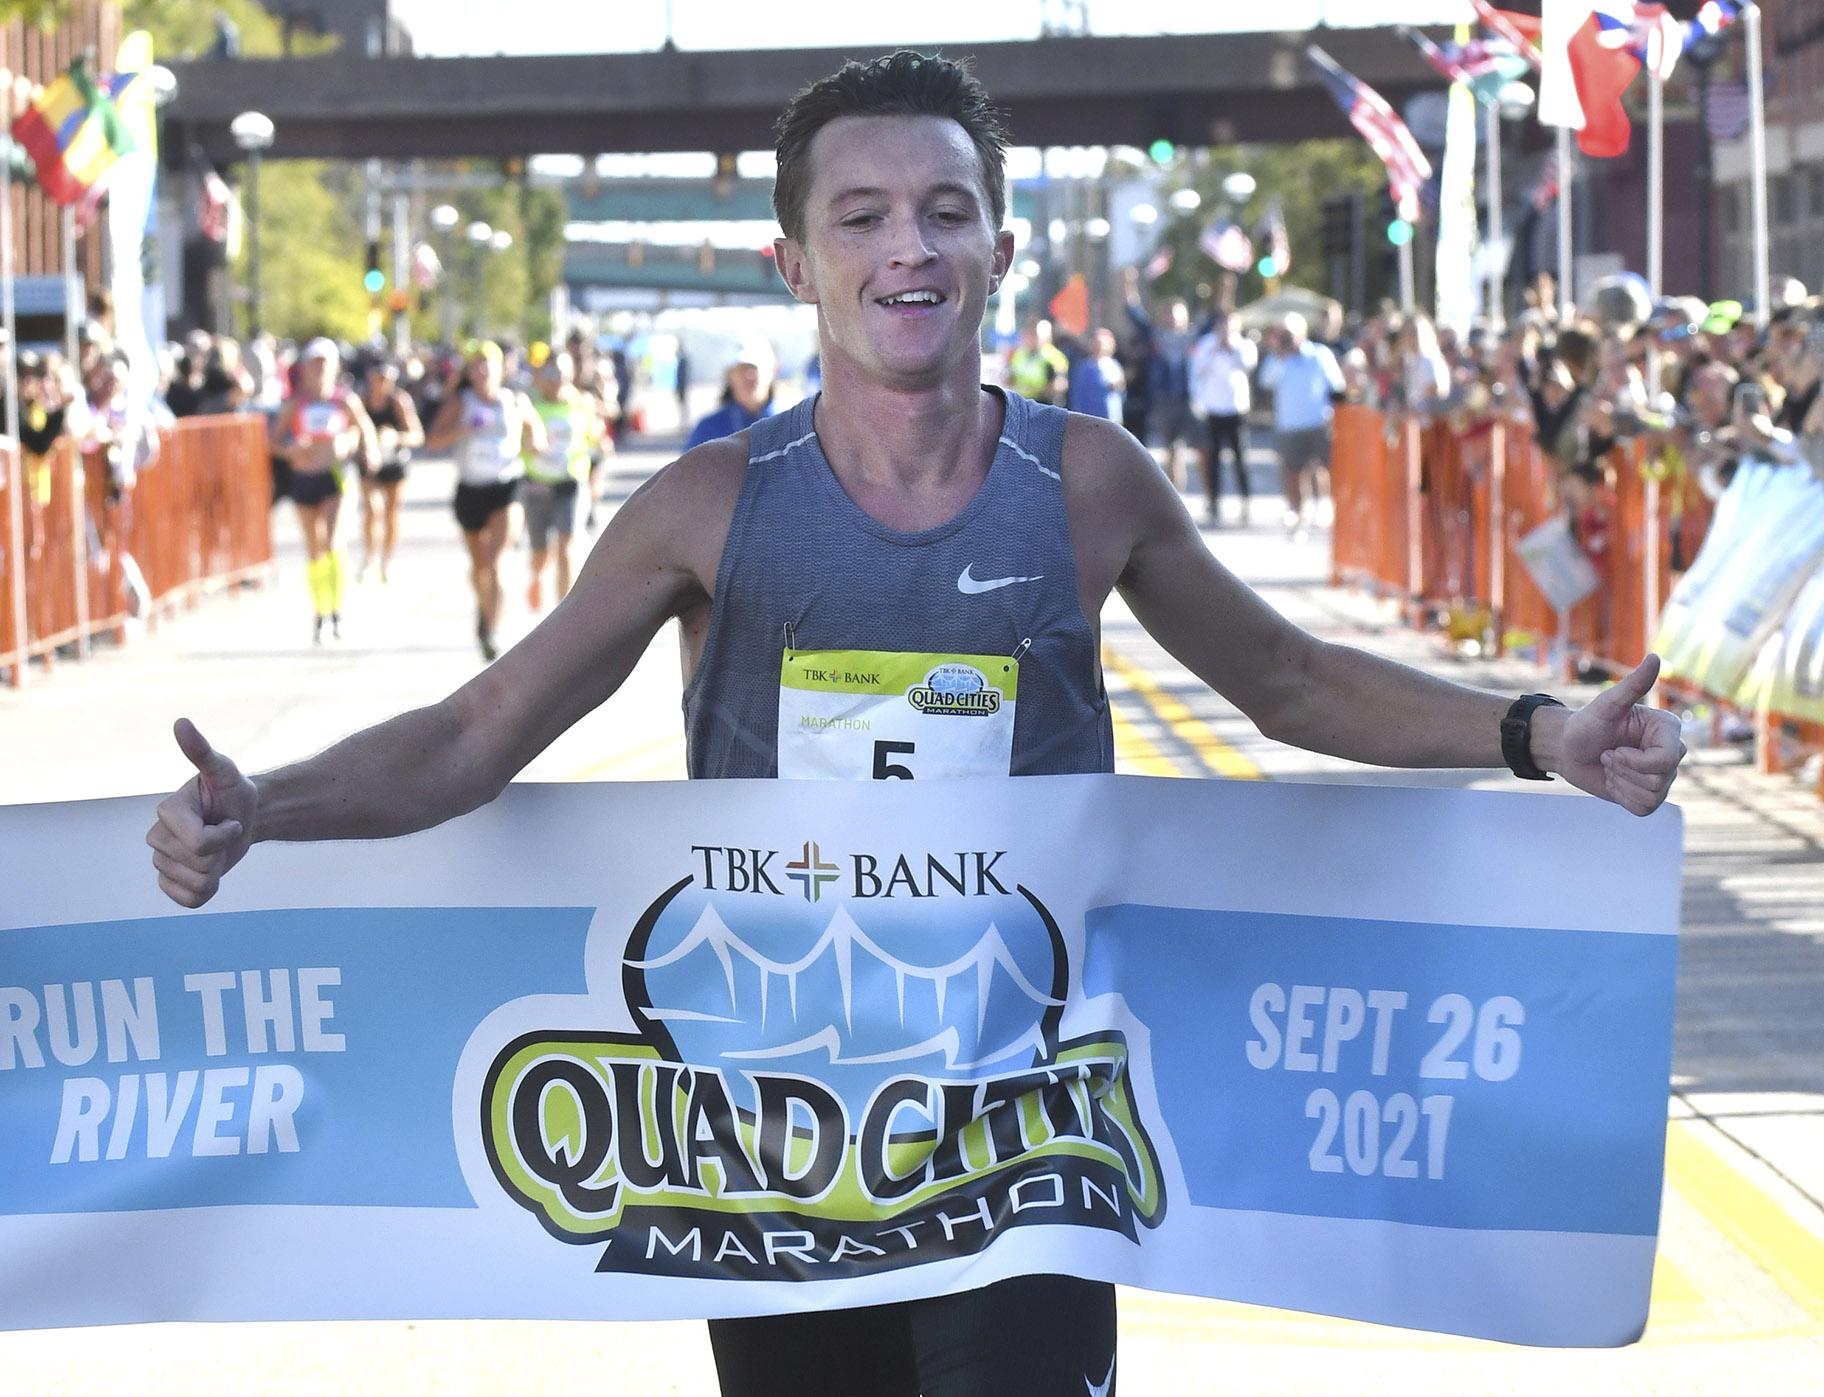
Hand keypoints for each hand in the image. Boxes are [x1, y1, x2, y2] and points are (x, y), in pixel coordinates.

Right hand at [146, 719, 257, 906]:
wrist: (244, 817)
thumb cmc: (234, 792)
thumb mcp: (225, 771)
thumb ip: (202, 751)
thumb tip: (181, 722)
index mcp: (167, 812)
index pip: (200, 844)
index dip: (226, 835)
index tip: (231, 820)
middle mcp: (157, 837)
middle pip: (200, 866)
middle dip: (223, 852)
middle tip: (225, 832)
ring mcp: (161, 861)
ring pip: (197, 884)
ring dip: (218, 871)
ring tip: (218, 849)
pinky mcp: (170, 882)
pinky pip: (188, 900)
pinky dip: (206, 892)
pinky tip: (209, 871)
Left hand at [1546, 655, 1686, 815]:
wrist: (1568, 749)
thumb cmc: (1586, 724)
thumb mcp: (1606, 705)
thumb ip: (1633, 685)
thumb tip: (1656, 657)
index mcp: (1668, 730)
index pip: (1668, 759)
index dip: (1636, 762)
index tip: (1613, 750)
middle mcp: (1671, 752)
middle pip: (1660, 779)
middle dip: (1624, 771)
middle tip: (1607, 756)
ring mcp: (1662, 775)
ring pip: (1652, 796)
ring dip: (1621, 783)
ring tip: (1610, 766)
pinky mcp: (1649, 794)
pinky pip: (1644, 808)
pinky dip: (1622, 797)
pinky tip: (1613, 780)